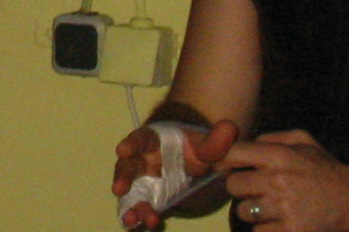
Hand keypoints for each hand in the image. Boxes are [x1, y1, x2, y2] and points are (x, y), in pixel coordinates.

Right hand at [114, 119, 237, 227]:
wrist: (191, 157)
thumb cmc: (193, 146)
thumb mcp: (207, 143)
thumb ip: (216, 140)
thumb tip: (229, 127)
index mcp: (153, 141)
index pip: (140, 139)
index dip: (130, 144)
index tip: (122, 150)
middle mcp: (142, 159)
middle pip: (128, 167)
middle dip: (123, 178)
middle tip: (119, 189)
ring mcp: (143, 180)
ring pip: (131, 191)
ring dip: (130, 204)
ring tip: (131, 219)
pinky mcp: (148, 197)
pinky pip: (139, 205)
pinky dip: (136, 215)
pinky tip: (136, 225)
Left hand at [221, 129, 348, 231]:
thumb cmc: (325, 168)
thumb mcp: (303, 140)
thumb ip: (270, 137)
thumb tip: (240, 143)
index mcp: (277, 156)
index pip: (230, 153)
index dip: (217, 159)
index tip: (216, 164)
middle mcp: (277, 180)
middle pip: (232, 186)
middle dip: (240, 187)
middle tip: (255, 188)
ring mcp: (284, 208)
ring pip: (243, 210)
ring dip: (252, 209)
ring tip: (269, 206)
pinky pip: (259, 231)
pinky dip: (265, 228)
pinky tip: (279, 221)